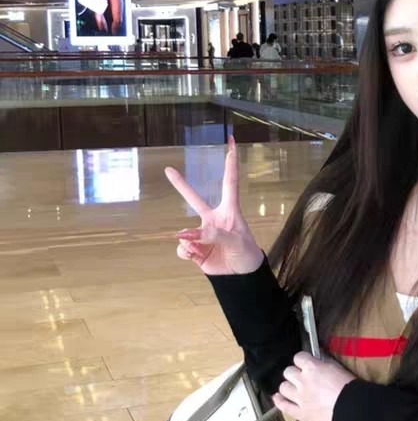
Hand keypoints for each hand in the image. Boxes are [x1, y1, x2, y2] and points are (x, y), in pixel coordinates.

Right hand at [164, 136, 263, 275]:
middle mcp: (213, 220)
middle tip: (168, 170)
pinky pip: (182, 248)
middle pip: (194, 199)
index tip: (232, 144)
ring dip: (189, 241)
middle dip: (180, 185)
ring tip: (199, 249)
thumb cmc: (246, 253)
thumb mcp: (236, 242)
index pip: (230, 183)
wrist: (242, 277)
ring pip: (184, 233)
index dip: (230, 164)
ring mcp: (202, 234)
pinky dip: (186, 252)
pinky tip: (195, 255)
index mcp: (229, 211)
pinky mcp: (195, 249)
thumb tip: (186, 234)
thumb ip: (214, 235)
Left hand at [274, 353, 354, 420]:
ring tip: (292, 389)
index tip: (304, 364)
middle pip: (288, 372)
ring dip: (287, 387)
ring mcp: (299, 398)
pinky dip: (279, 401)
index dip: (301, 360)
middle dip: (294, 374)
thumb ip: (323, 364)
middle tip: (301, 378)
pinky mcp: (300, 413)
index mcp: (313, 368)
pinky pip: (283, 406)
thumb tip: (317, 362)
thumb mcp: (336, 368)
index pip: (298, 357)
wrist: (352, 408)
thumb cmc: (349, 387)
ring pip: (283, 387)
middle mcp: (302, 381)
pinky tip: (278, 398)